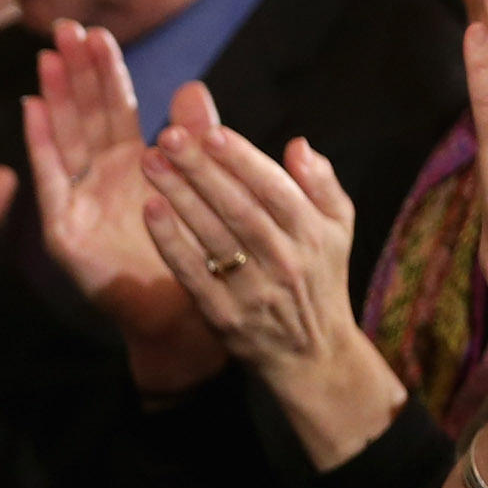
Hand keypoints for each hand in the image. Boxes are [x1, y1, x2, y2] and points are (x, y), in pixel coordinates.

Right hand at [25, 24, 222, 393]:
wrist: (183, 318)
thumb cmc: (194, 256)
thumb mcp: (199, 188)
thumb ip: (193, 139)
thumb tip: (192, 88)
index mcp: (134, 166)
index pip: (115, 108)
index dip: (105, 71)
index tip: (97, 32)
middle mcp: (100, 179)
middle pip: (83, 116)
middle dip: (73, 72)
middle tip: (64, 27)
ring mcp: (78, 203)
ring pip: (64, 140)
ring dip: (53, 97)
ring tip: (46, 57)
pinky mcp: (64, 232)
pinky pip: (50, 181)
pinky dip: (40, 145)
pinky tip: (33, 109)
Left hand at [143, 127, 404, 466]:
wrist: (312, 356)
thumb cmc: (318, 278)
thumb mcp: (338, 229)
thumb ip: (322, 183)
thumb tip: (298, 144)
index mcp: (314, 233)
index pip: (274, 188)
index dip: (242, 158)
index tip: (210, 131)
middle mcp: (286, 260)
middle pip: (238, 208)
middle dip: (201, 169)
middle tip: (168, 136)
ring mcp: (254, 291)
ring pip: (213, 236)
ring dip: (179, 196)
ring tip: (151, 162)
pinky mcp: (224, 316)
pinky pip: (193, 273)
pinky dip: (171, 242)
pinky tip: (150, 210)